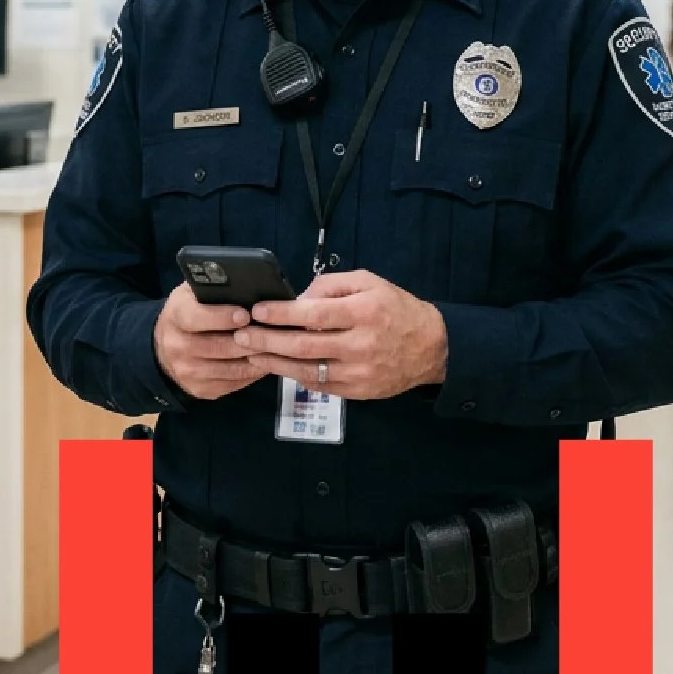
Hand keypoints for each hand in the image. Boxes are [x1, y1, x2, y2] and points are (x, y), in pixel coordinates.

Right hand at [153, 283, 267, 399]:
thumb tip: (246, 283)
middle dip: (248, 340)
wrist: (166, 345)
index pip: (196, 317)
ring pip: (229, 369)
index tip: (245, 315)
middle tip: (272, 333)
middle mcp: (176, 346)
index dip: (221, 317)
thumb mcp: (193, 292)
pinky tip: (266, 362)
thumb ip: (213, 287)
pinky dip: (252, 373)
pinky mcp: (199, 390)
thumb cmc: (190, 310)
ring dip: (256, 359)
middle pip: (217, 346)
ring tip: (275, 347)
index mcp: (175, 316)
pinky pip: (232, 383)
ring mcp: (187, 371)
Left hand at [233, 269, 447, 399]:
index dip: (281, 313)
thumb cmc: (396, 308)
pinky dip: (295, 376)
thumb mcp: (368, 282)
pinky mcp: (359, 392)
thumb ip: (331, 286)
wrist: (431, 347)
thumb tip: (297, 299)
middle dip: (267, 341)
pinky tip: (278, 367)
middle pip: (304, 345)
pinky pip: (320, 385)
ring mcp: (360, 372)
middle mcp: (361, 344)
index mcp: (364, 311)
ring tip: (250, 354)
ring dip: (274, 363)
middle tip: (241, 336)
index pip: (314, 313)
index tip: (257, 311)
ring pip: (307, 370)